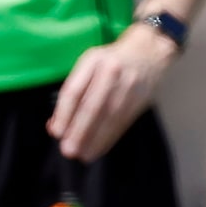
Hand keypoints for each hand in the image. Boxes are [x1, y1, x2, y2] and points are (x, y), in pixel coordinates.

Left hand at [48, 20, 179, 160]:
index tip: (57, 132)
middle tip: (69, 150)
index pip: (75, 90)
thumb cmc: (111, 60)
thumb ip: (74, 92)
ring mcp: (129, 85)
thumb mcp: (90, 66)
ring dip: (95, 139)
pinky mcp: (141, 98)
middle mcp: (111, 71)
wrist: (149, 51)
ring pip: (109, 117)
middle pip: (92, 106)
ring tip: (83, 155)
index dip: (65, 113)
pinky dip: (109, 138)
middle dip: (79, 131)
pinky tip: (99, 149)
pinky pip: (122, 122)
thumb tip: (56, 125)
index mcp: (93, 60)